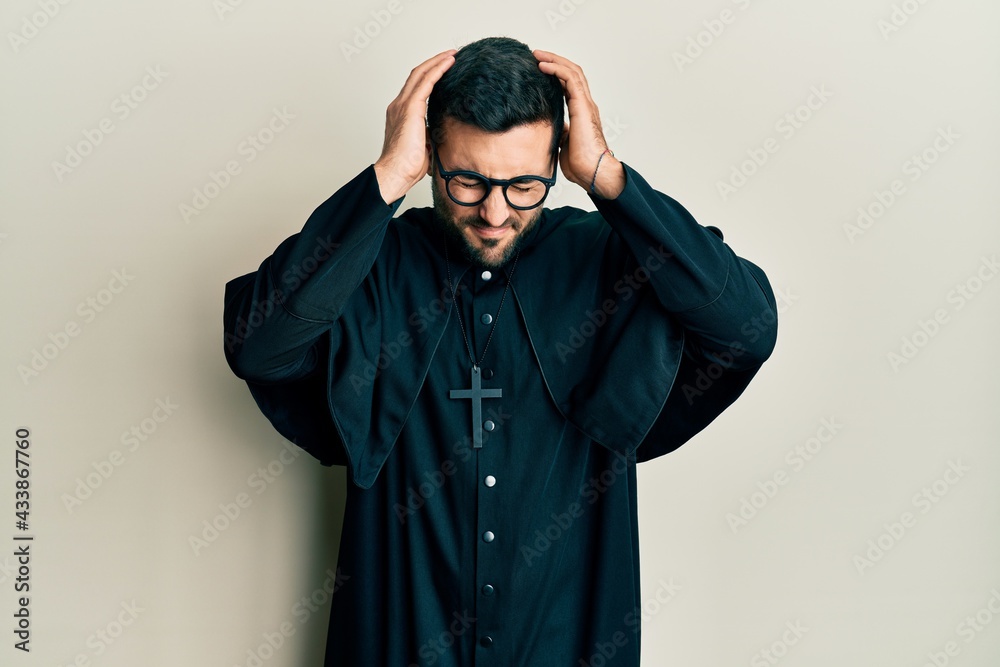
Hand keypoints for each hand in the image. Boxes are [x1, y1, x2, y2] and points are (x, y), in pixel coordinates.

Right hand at [373, 49, 456, 203]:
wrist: (396, 174)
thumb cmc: (408, 167)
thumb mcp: (424, 145)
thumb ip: (430, 134)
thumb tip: (442, 134)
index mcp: (401, 114)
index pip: (416, 88)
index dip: (430, 76)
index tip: (445, 69)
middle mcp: (399, 106)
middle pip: (417, 75)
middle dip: (434, 63)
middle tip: (451, 56)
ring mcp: (402, 105)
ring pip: (420, 74)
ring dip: (437, 62)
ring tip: (452, 55)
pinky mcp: (410, 109)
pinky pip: (425, 82)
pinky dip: (438, 70)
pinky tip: (449, 63)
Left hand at [533, 49, 624, 198]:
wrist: (592, 172)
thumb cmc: (581, 164)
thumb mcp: (563, 144)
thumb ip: (560, 131)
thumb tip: (551, 127)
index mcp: (581, 112)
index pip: (569, 85)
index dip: (555, 74)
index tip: (539, 69)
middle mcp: (585, 104)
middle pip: (571, 73)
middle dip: (554, 61)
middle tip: (536, 55)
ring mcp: (585, 104)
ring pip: (572, 71)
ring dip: (554, 60)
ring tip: (537, 55)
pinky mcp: (582, 106)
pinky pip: (570, 79)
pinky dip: (556, 69)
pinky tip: (543, 66)